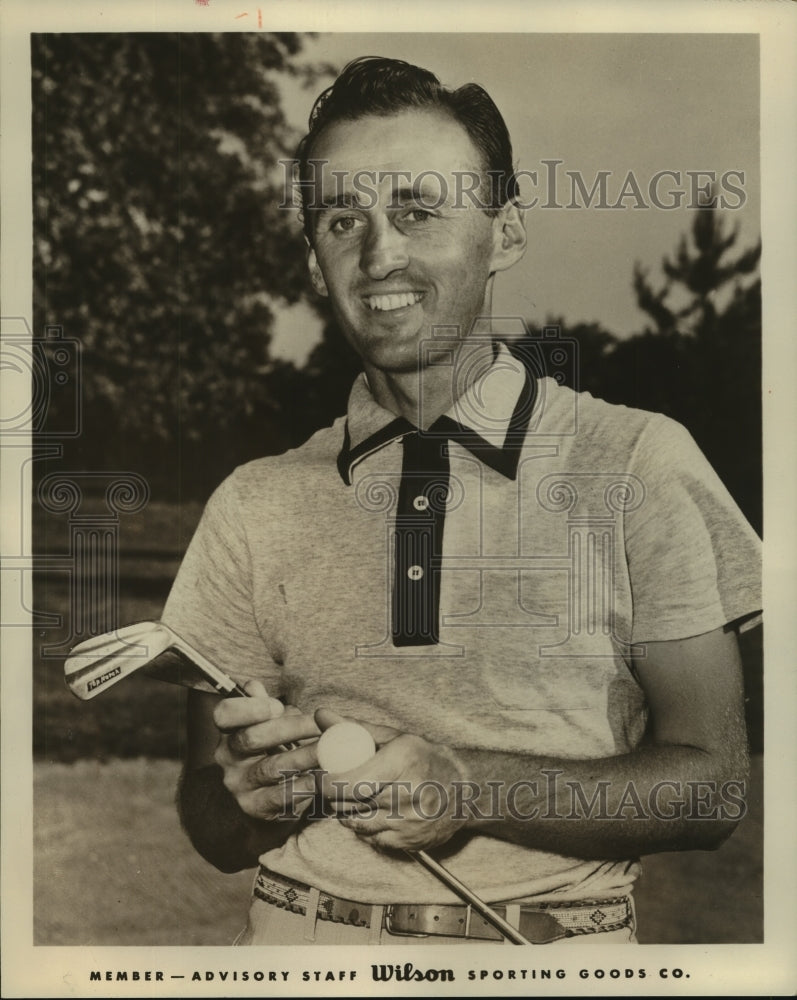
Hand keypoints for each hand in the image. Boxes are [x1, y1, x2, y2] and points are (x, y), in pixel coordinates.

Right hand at [214, 680, 320, 822]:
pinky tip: (324, 776)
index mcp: (229, 730)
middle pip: (252, 738)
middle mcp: (228, 757)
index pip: (224, 714)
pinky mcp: (256, 807)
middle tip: (319, 725)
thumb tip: (254, 687)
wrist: (270, 798)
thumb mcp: (268, 723)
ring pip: (272, 767)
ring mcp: (240, 784)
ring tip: (330, 749)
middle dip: (290, 728)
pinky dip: (306, 784)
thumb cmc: (275, 748)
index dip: (249, 707)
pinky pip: (282, 796)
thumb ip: (263, 704)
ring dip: (304, 756)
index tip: (277, 706)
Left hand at [315, 708, 470, 851]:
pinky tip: (372, 811)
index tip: (320, 775)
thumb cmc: (426, 759)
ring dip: (346, 812)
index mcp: (401, 762)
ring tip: (354, 796)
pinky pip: (370, 838)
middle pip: (348, 804)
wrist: (466, 790)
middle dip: (333, 795)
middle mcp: (406, 793)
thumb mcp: (395, 738)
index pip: (348, 783)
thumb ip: (355, 728)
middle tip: (333, 784)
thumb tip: (321, 715)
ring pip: (356, 823)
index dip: (326, 782)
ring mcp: (408, 822)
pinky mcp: (409, 842)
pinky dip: (364, 826)